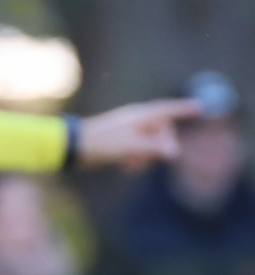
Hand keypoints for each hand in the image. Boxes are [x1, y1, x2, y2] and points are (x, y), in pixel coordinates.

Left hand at [78, 98, 201, 170]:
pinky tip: (125, 167)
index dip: (184, 109)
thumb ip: (154, 148)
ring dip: (145, 157)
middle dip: (158, 148)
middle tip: (143, 158)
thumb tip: (174, 152)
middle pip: (162, 133)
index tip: (200, 106)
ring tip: (130, 164)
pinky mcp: (121, 143)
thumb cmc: (101, 142)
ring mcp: (129, 131)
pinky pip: (138, 151)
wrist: (73, 146)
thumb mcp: (131, 146)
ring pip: (151, 145)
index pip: (168, 110)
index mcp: (141, 115)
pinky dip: (136, 160)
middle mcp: (136, 121)